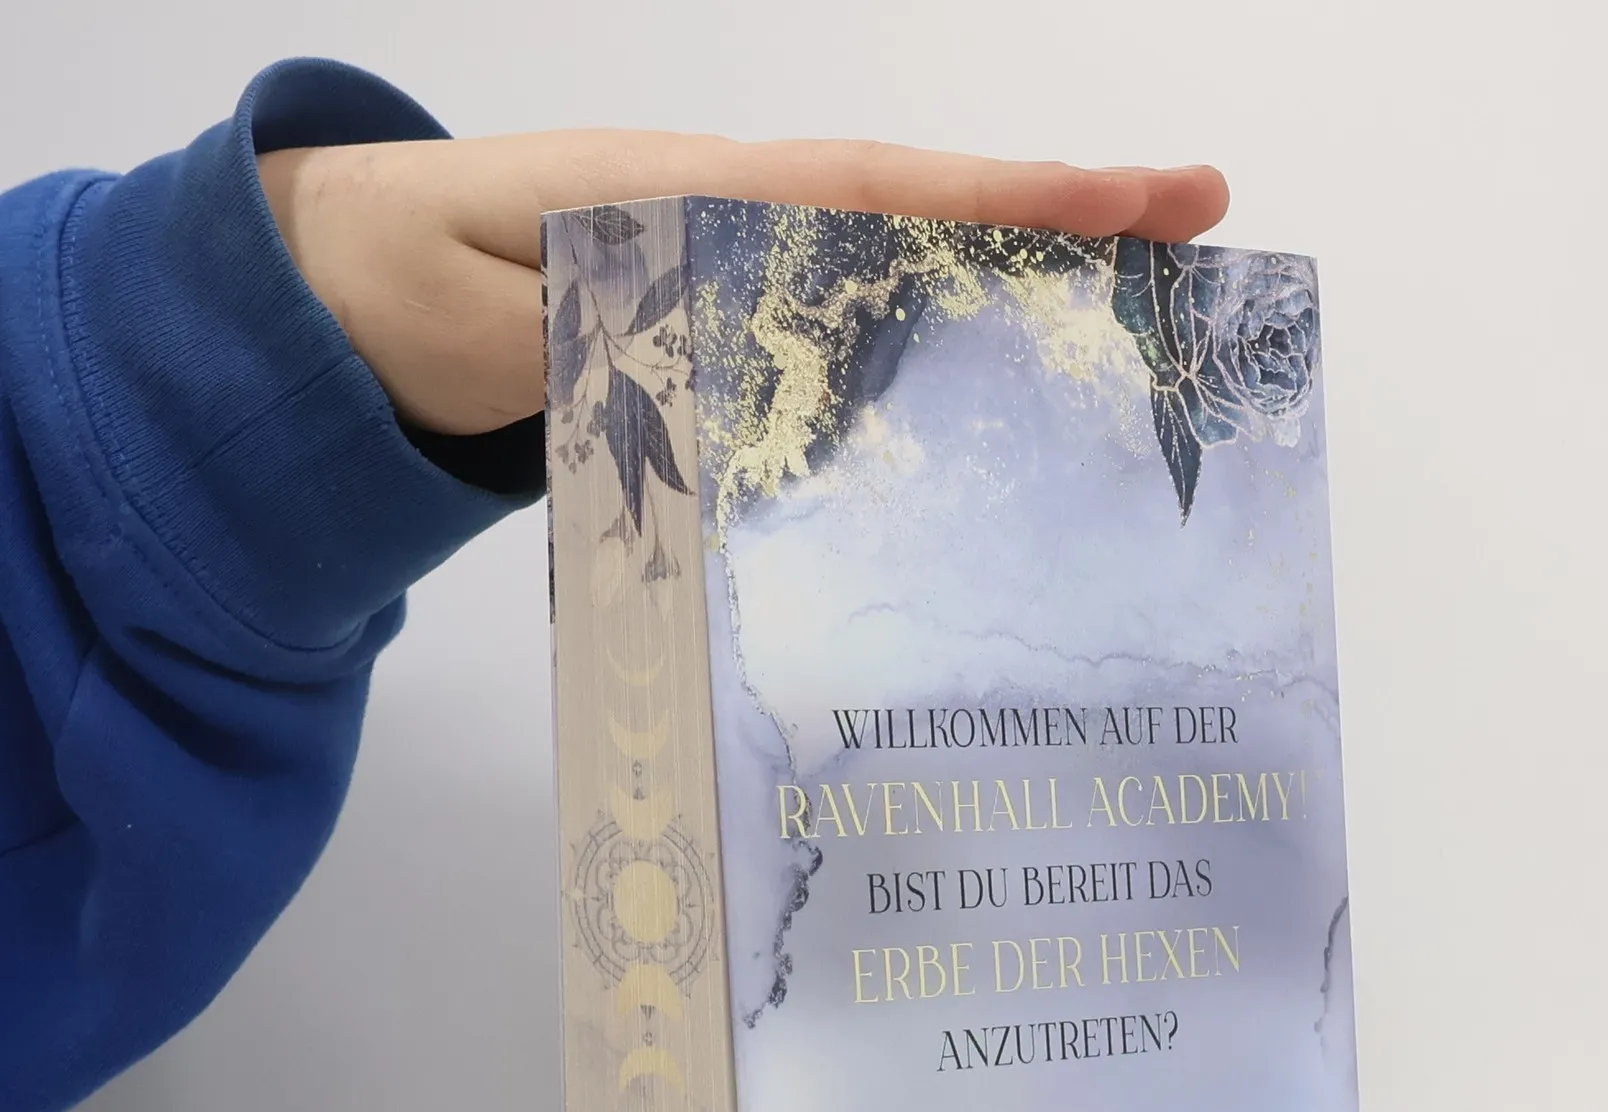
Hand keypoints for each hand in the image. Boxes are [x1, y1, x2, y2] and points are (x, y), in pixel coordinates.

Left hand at [259, 132, 1228, 436]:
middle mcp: (737, 215)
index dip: (1000, 197)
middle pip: (921, 208)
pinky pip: (855, 315)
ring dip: (1024, 273)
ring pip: (903, 259)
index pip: (870, 191)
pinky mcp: (731, 316)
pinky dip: (944, 324)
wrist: (347, 287)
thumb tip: (739, 359)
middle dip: (1060, 215)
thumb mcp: (479, 318)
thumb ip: (598, 339)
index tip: (1126, 200)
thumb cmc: (405, 285)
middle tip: (1203, 222)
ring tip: (1149, 301)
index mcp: (689, 194)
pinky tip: (1009, 365)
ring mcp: (741, 263)